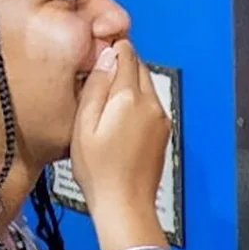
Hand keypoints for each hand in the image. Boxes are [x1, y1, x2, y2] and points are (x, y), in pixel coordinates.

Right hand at [70, 40, 170, 249]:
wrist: (125, 203)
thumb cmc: (98, 170)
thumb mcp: (84, 125)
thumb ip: (95, 87)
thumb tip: (106, 57)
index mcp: (129, 98)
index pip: (127, 56)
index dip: (114, 47)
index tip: (101, 45)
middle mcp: (151, 103)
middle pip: (140, 68)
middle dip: (123, 62)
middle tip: (102, 66)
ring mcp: (161, 118)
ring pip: (147, 85)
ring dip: (131, 82)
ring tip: (107, 92)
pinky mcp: (164, 131)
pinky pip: (151, 104)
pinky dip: (138, 100)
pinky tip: (120, 114)